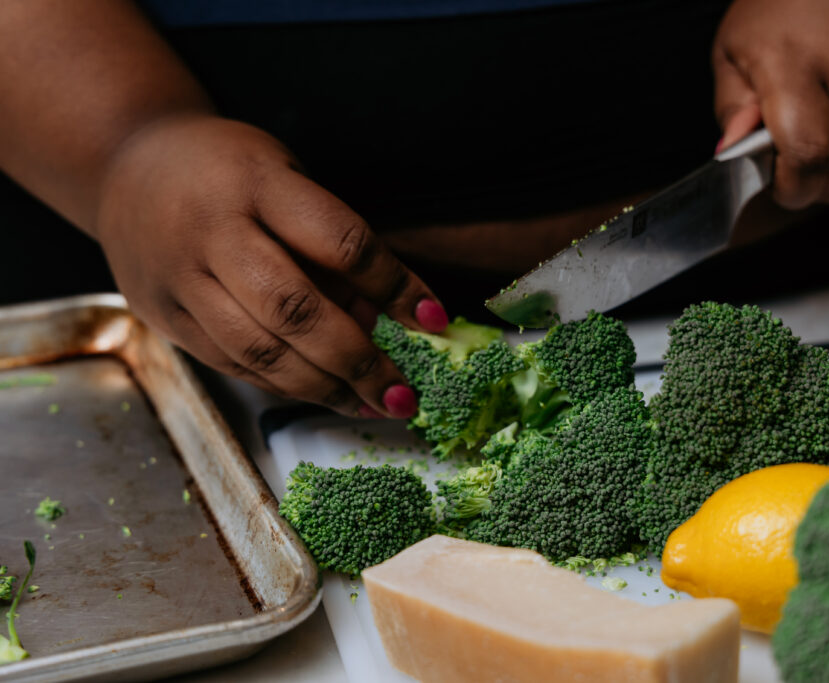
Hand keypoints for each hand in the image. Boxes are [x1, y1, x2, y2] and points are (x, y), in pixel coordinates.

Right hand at [95, 114, 447, 417]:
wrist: (127, 166)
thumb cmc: (229, 170)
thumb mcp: (287, 179)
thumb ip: (328, 245)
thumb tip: (378, 319)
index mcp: (258, 184)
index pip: (340, 242)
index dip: (393, 285)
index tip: (435, 320)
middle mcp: (214, 232)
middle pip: (295, 310)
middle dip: (358, 361)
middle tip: (403, 395)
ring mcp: (180, 279)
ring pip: (260, 350)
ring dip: (325, 388)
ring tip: (372, 405)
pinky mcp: (162, 315)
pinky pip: (233, 363)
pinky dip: (285, 385)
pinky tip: (324, 395)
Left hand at [713, 0, 828, 208]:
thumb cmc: (782, 5)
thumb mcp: (733, 49)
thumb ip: (732, 106)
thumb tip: (733, 151)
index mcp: (796, 64)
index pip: (809, 153)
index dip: (795, 187)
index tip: (781, 185)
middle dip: (818, 187)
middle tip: (799, 168)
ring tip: (828, 139)